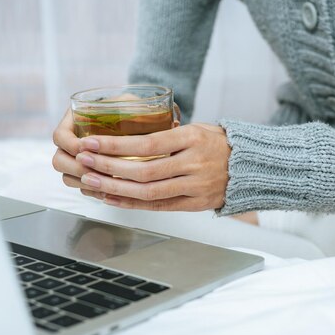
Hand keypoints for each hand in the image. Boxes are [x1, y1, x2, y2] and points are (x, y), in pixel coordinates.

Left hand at [52, 109, 230, 210]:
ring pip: (148, 192)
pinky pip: (160, 207)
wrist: (251, 166)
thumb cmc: (219, 143)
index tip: (91, 142)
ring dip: (115, 189)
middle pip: (143, 171)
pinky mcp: (196, 204)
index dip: (116, 145)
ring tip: (91, 182)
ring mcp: (196, 186)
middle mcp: (194, 164)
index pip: (148, 144)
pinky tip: (111, 199)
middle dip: (108, 168)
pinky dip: (132, 204)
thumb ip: (168, 134)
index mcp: (193, 138)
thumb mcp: (197, 128)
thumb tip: (128, 137)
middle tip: (83, 162)